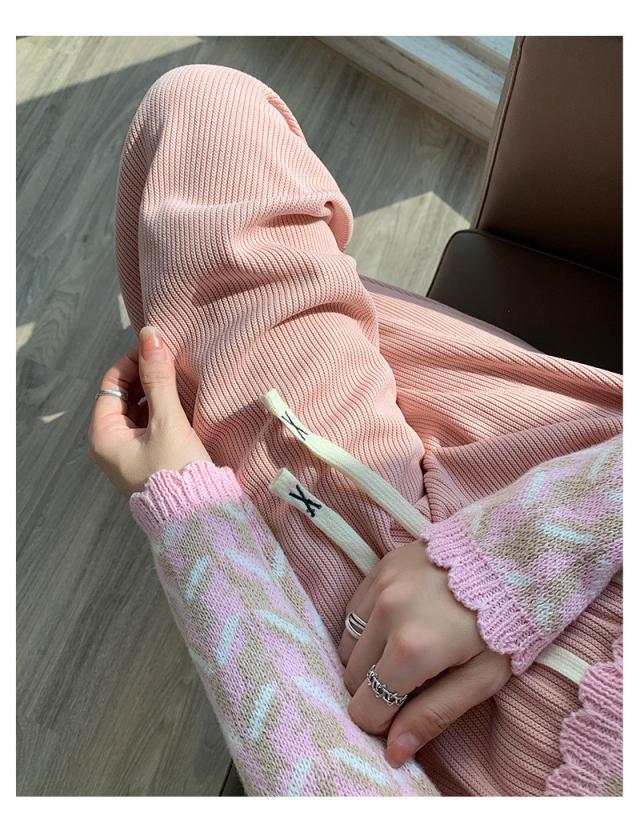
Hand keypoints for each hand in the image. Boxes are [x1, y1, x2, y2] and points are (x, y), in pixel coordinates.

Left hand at [88, 326, 211, 495]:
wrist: (199, 516)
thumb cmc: (177, 471)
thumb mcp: (167, 421)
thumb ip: (158, 378)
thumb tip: (151, 335)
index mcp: (103, 437)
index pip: (111, 384)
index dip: (132, 361)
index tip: (158, 347)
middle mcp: (110, 446)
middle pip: (123, 396)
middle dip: (145, 375)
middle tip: (170, 359)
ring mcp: (129, 455)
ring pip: (138, 410)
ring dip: (155, 391)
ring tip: (178, 378)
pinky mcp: (148, 461)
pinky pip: (149, 425)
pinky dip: (161, 410)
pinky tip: (180, 402)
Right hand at [338, 540, 510, 767]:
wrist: (514, 557)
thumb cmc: (505, 625)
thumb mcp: (482, 679)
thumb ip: (434, 716)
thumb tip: (393, 752)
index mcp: (412, 650)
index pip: (365, 708)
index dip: (382, 721)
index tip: (403, 713)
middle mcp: (387, 614)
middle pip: (351, 677)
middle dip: (375, 690)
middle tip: (410, 683)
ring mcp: (380, 586)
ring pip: (347, 644)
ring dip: (368, 657)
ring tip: (405, 651)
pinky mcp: (380, 567)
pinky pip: (354, 611)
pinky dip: (368, 627)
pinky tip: (399, 624)